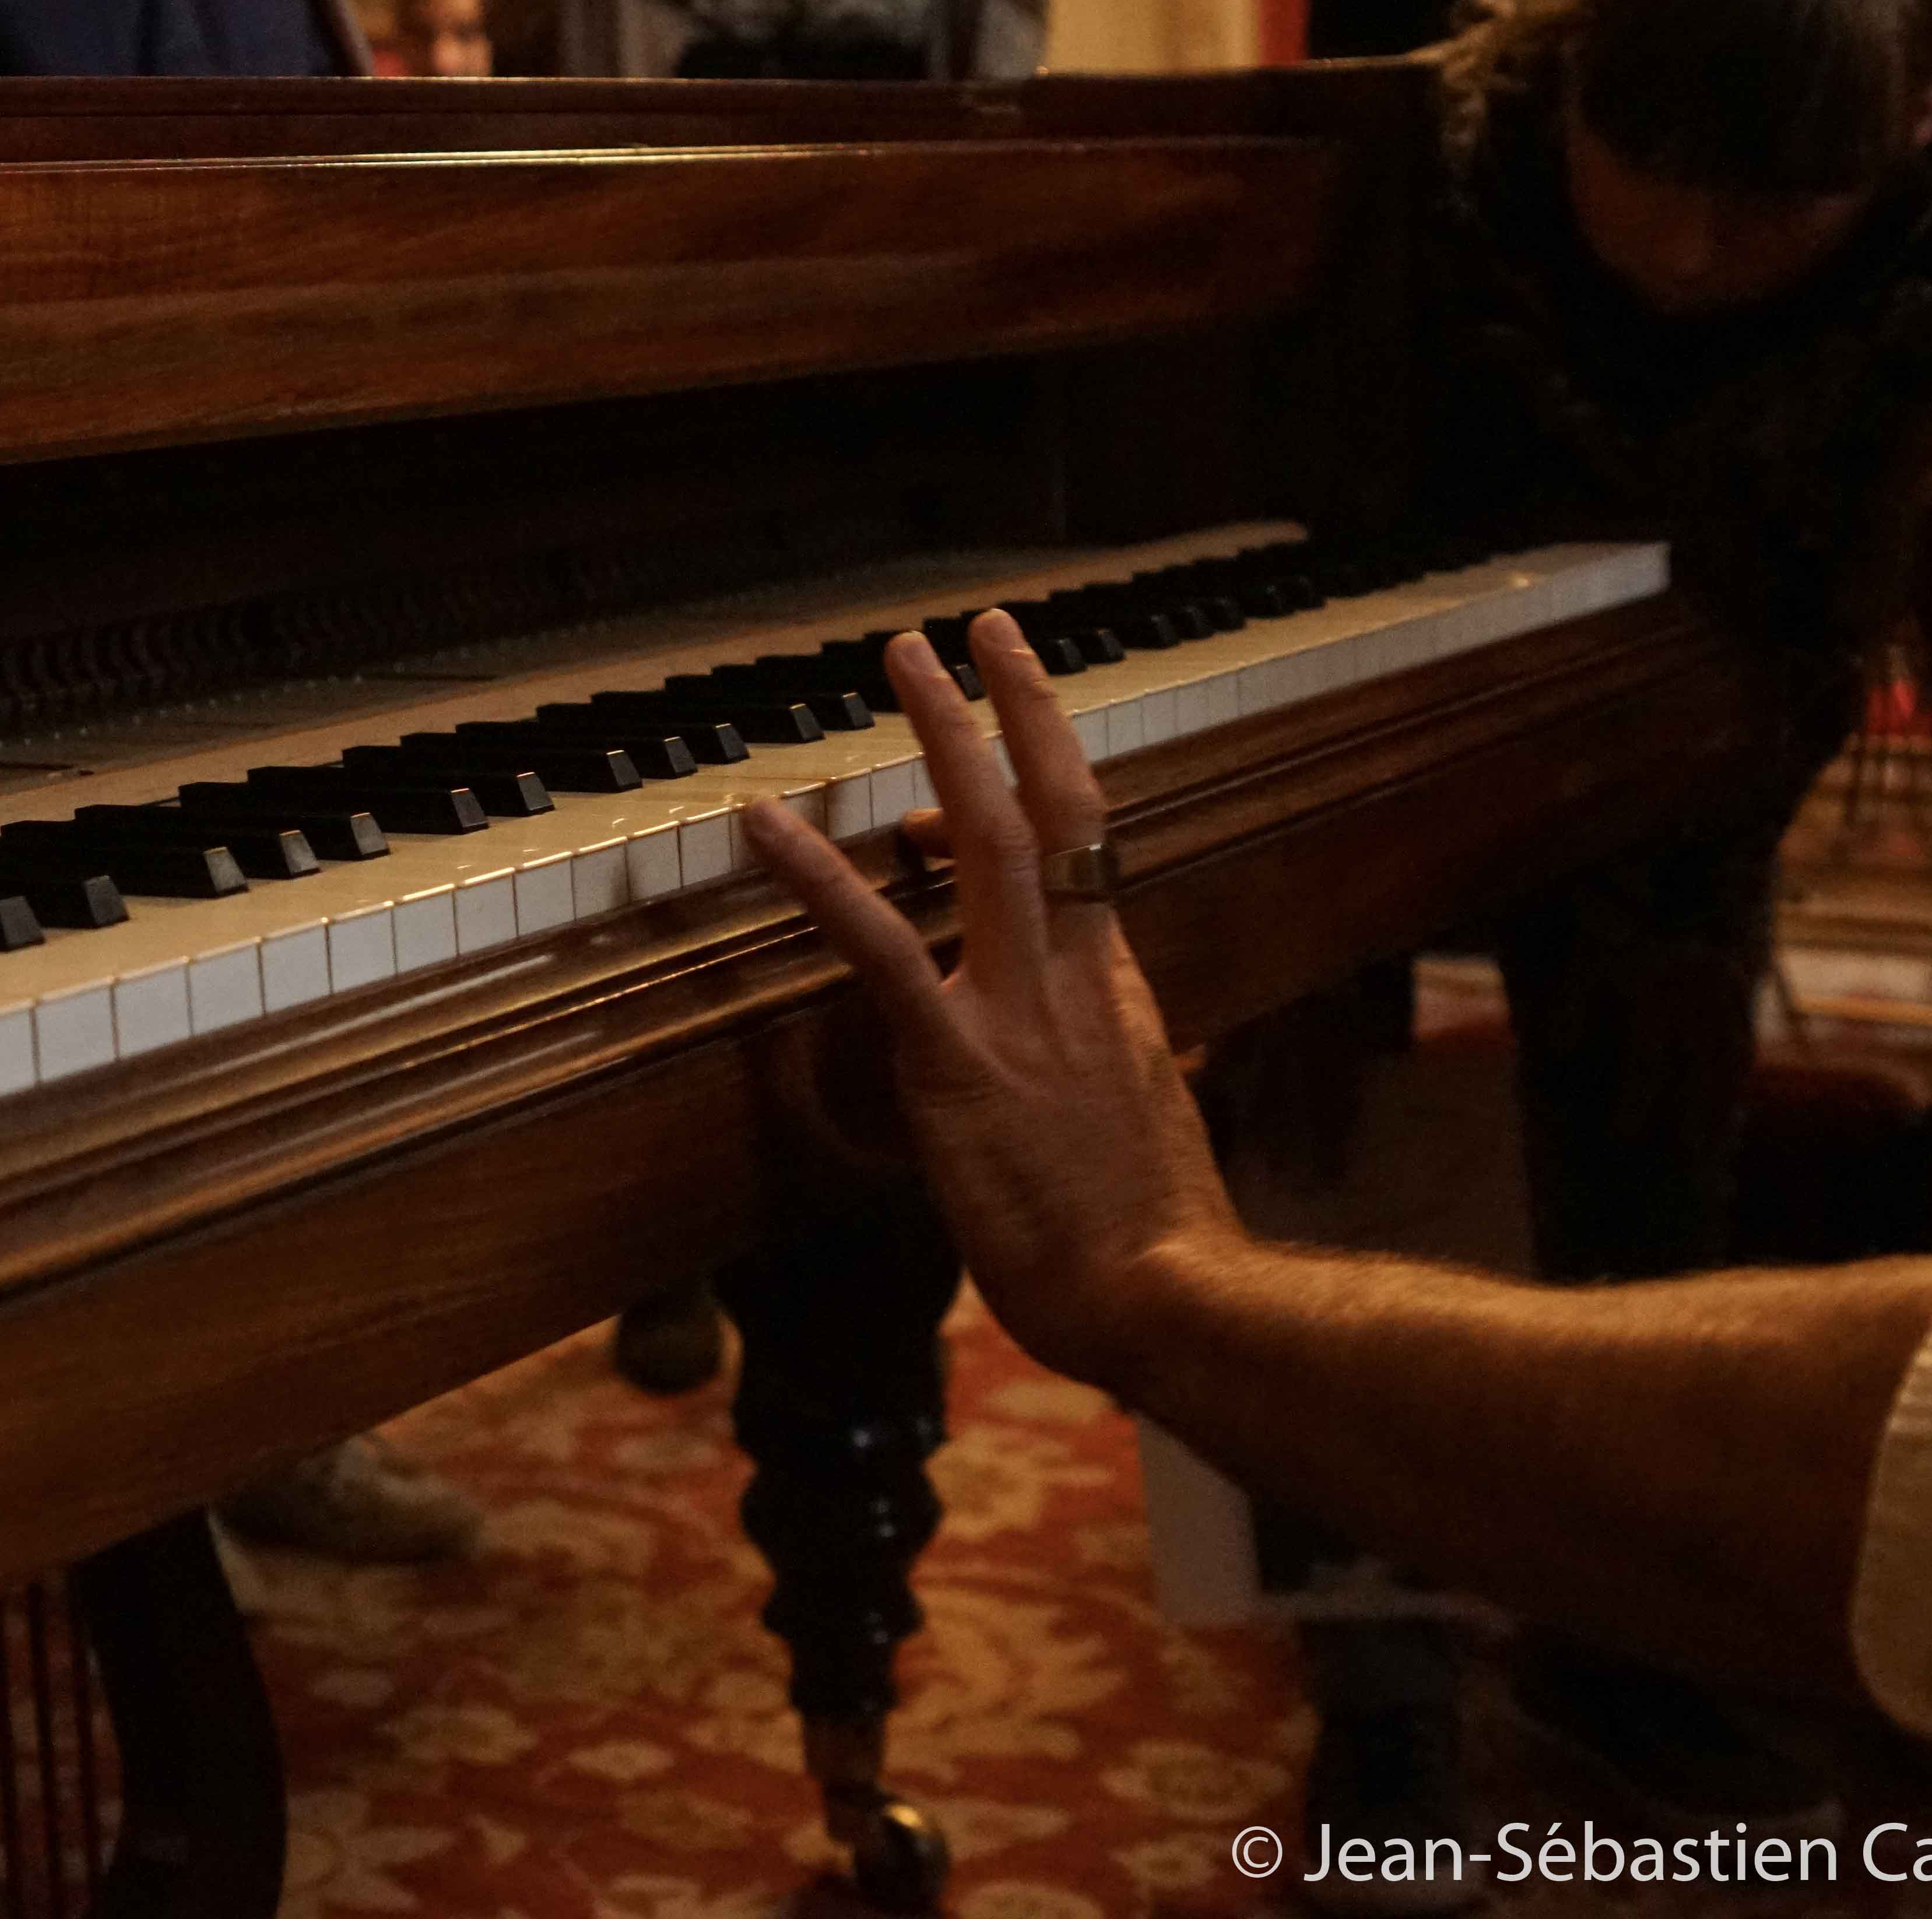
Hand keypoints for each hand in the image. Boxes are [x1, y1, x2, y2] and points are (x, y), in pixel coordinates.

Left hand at [737, 612, 1235, 1392]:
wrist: (1171, 1300)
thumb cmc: (1153, 1246)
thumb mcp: (1139, 1135)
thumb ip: (1109, 1080)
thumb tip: (1100, 1071)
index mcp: (1115, 991)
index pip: (1086, 850)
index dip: (1056, 767)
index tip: (1020, 712)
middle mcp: (1072, 977)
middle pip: (1047, 807)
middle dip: (1005, 709)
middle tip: (966, 631)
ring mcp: (1017, 1013)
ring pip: (985, 836)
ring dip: (940, 737)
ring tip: (900, 658)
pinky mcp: (955, 1063)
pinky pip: (878, 947)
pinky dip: (816, 879)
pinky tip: (760, 825)